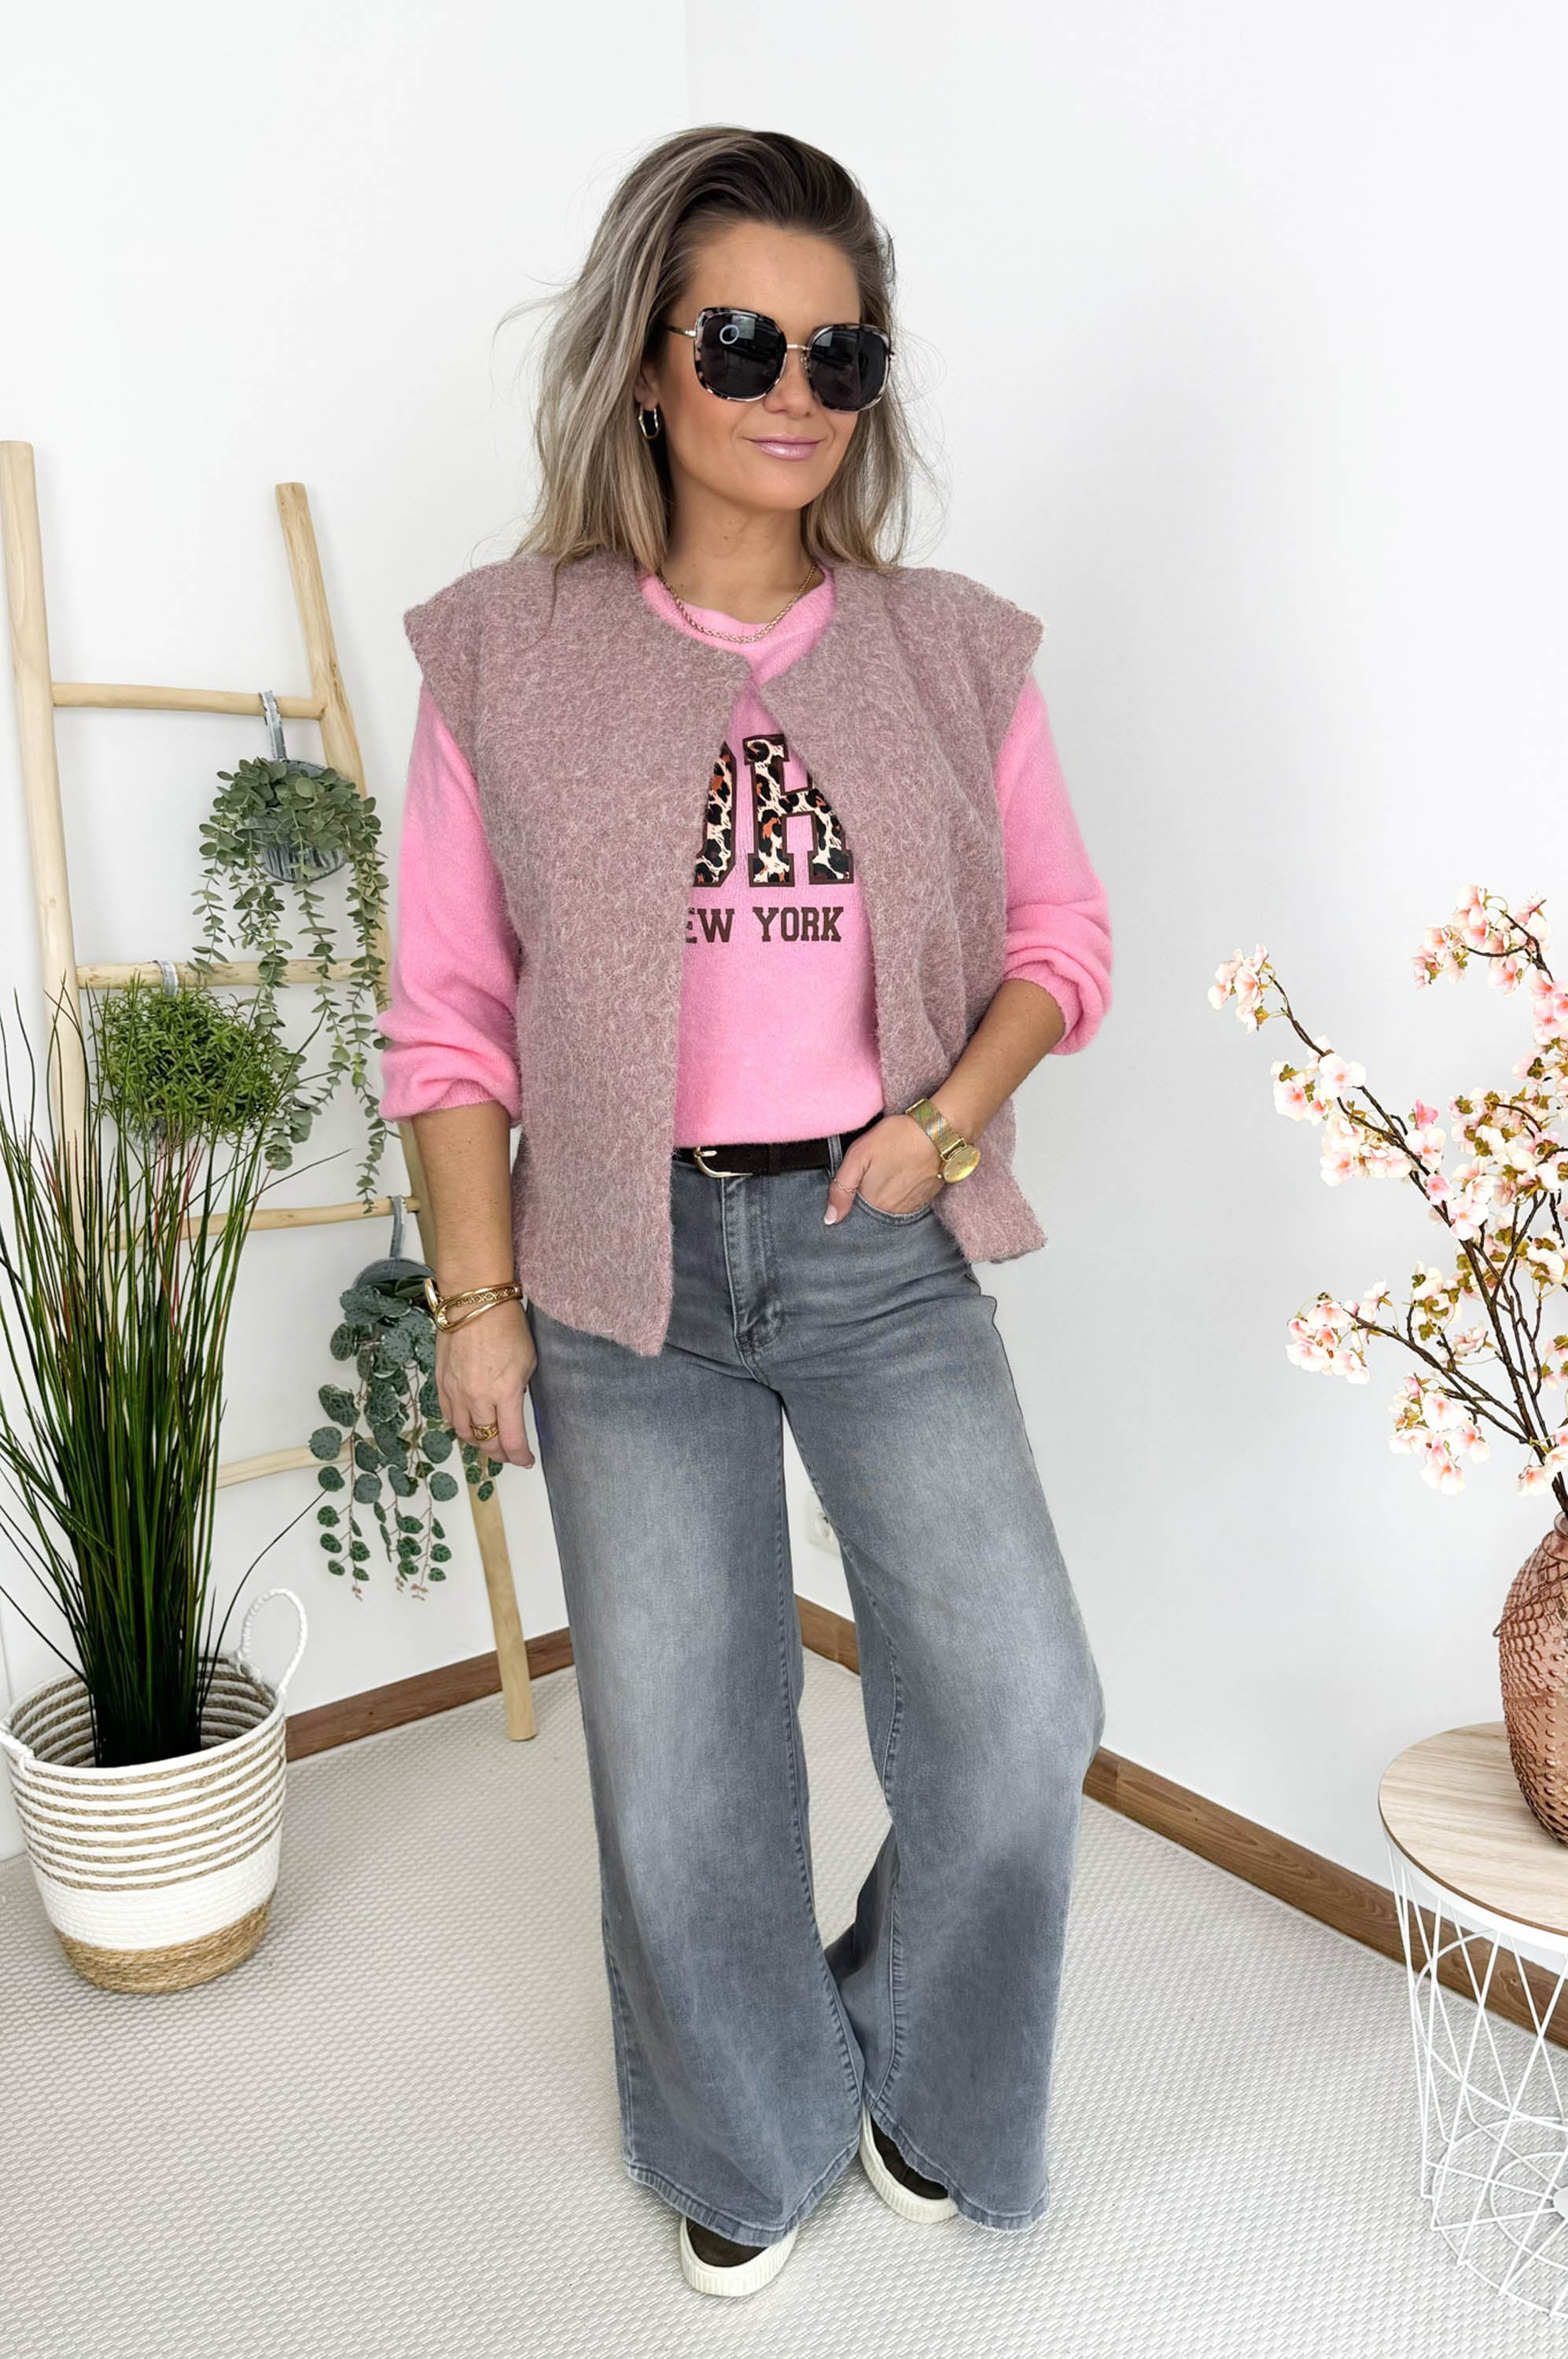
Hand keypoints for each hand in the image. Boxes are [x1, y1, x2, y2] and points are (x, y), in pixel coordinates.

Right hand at [435, 1298, 536, 1467]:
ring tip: (489, 1441)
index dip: (520, 1456)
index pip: (511, 1440)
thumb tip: (512, 1407)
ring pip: (464, 1433)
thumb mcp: (527, 1361)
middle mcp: (477, 1398)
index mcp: (505, 1393)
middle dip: (500, 1453)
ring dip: (478, 1443)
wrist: (473, 1302)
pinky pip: (449, 1416)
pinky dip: (460, 1426)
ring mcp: (456, 1392)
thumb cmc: (507, 1326)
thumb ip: (519, 1390)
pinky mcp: (441, 1383)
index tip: (526, 1460)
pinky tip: (469, 1424)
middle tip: (509, 1454)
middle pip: (486, 1442)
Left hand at [824, 1113, 942, 1224]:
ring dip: (885, 1195)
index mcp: (873, 1202)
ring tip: (887, 1171)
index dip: (850, 1199)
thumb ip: (841, 1187)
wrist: (939, 1131)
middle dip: (867, 1196)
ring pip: (889, 1207)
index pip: (854, 1213)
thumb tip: (830, 1219)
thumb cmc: (896, 1137)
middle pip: (872, 1211)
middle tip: (873, 1171)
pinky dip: (900, 1192)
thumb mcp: (859, 1155)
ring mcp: (911, 1206)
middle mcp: (892, 1211)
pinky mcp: (925, 1198)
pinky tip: (900, 1174)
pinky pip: (905, 1202)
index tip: (855, 1182)